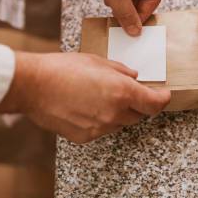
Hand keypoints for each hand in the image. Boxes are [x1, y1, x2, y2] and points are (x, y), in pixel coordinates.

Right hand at [0, 52, 170, 143]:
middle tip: (128, 91)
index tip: (164, 94)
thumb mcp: (98, 61)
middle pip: (139, 114)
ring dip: (119, 112)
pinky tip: (87, 106)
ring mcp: (100, 127)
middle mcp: (114, 113)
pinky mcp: (85, 136)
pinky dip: (101, 119)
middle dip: (138, 103)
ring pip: (120, 123)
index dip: (163, 99)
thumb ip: (120, 71)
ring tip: (101, 96)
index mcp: (121, 91)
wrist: (33, 86)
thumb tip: (133, 77)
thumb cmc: (62, 68)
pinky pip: (102, 129)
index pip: (154, 103)